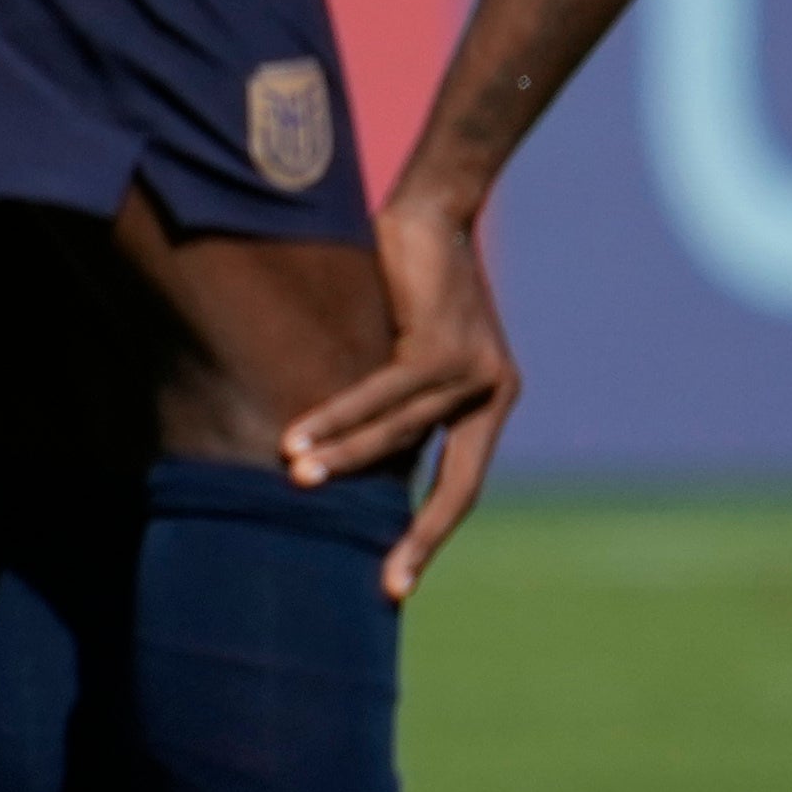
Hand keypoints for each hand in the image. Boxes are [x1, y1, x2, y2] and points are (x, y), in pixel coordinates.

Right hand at [290, 186, 521, 599]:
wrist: (436, 207)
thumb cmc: (412, 274)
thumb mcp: (411, 346)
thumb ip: (398, 393)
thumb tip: (344, 446)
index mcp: (492, 400)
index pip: (463, 483)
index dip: (431, 532)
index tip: (398, 580)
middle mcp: (494, 393)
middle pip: (451, 481)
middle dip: (416, 535)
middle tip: (387, 585)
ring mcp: (474, 371)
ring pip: (402, 434)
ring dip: (344, 459)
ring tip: (297, 482)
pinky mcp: (441, 344)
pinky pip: (383, 394)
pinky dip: (338, 416)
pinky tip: (302, 436)